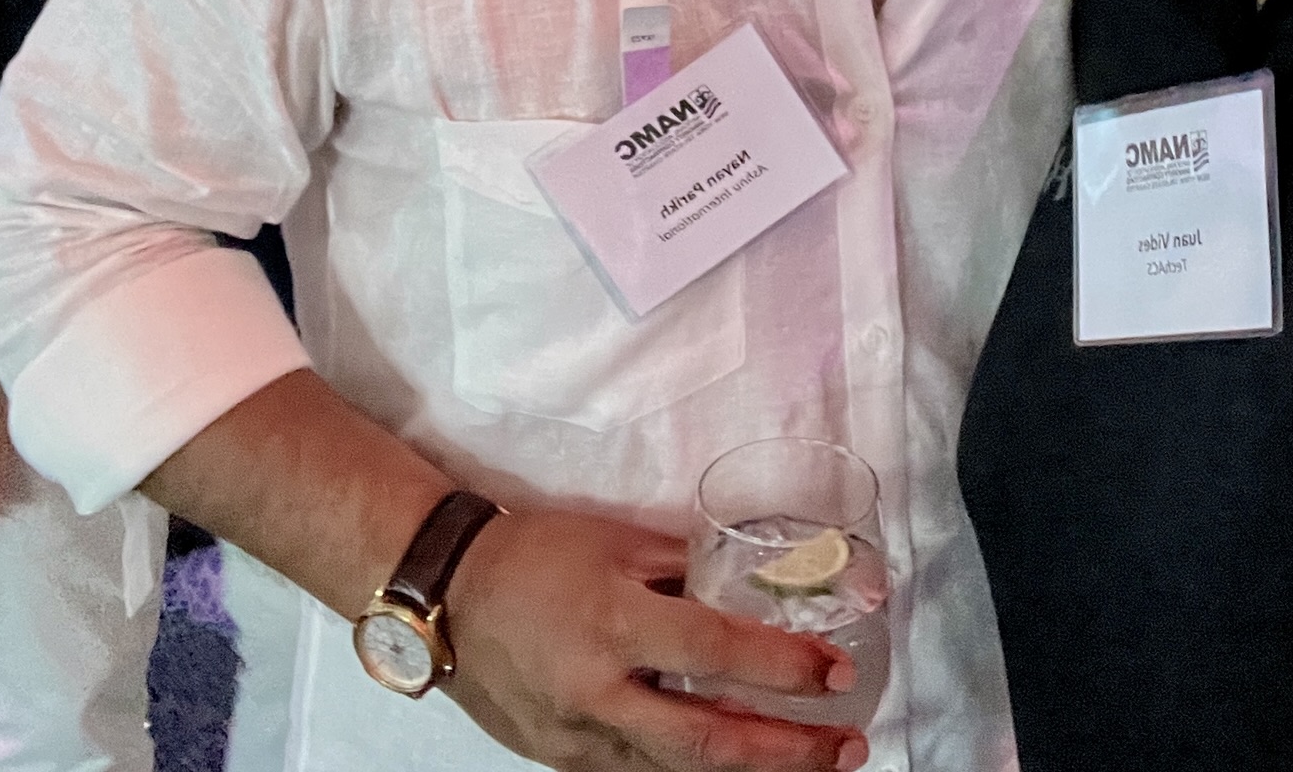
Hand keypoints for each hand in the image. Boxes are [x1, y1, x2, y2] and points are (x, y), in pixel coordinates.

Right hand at [440, 506, 869, 771]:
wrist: (446, 597)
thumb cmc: (536, 555)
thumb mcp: (616, 543)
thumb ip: (684, 567)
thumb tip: (751, 583)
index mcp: (616, 622)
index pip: (716, 651)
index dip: (783, 667)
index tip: (836, 673)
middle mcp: (600, 692)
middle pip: (708, 741)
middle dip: (786, 752)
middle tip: (846, 748)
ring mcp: (579, 737)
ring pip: (677, 770)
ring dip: (750, 769)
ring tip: (808, 763)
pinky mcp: (563, 760)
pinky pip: (639, 770)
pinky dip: (688, 769)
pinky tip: (731, 762)